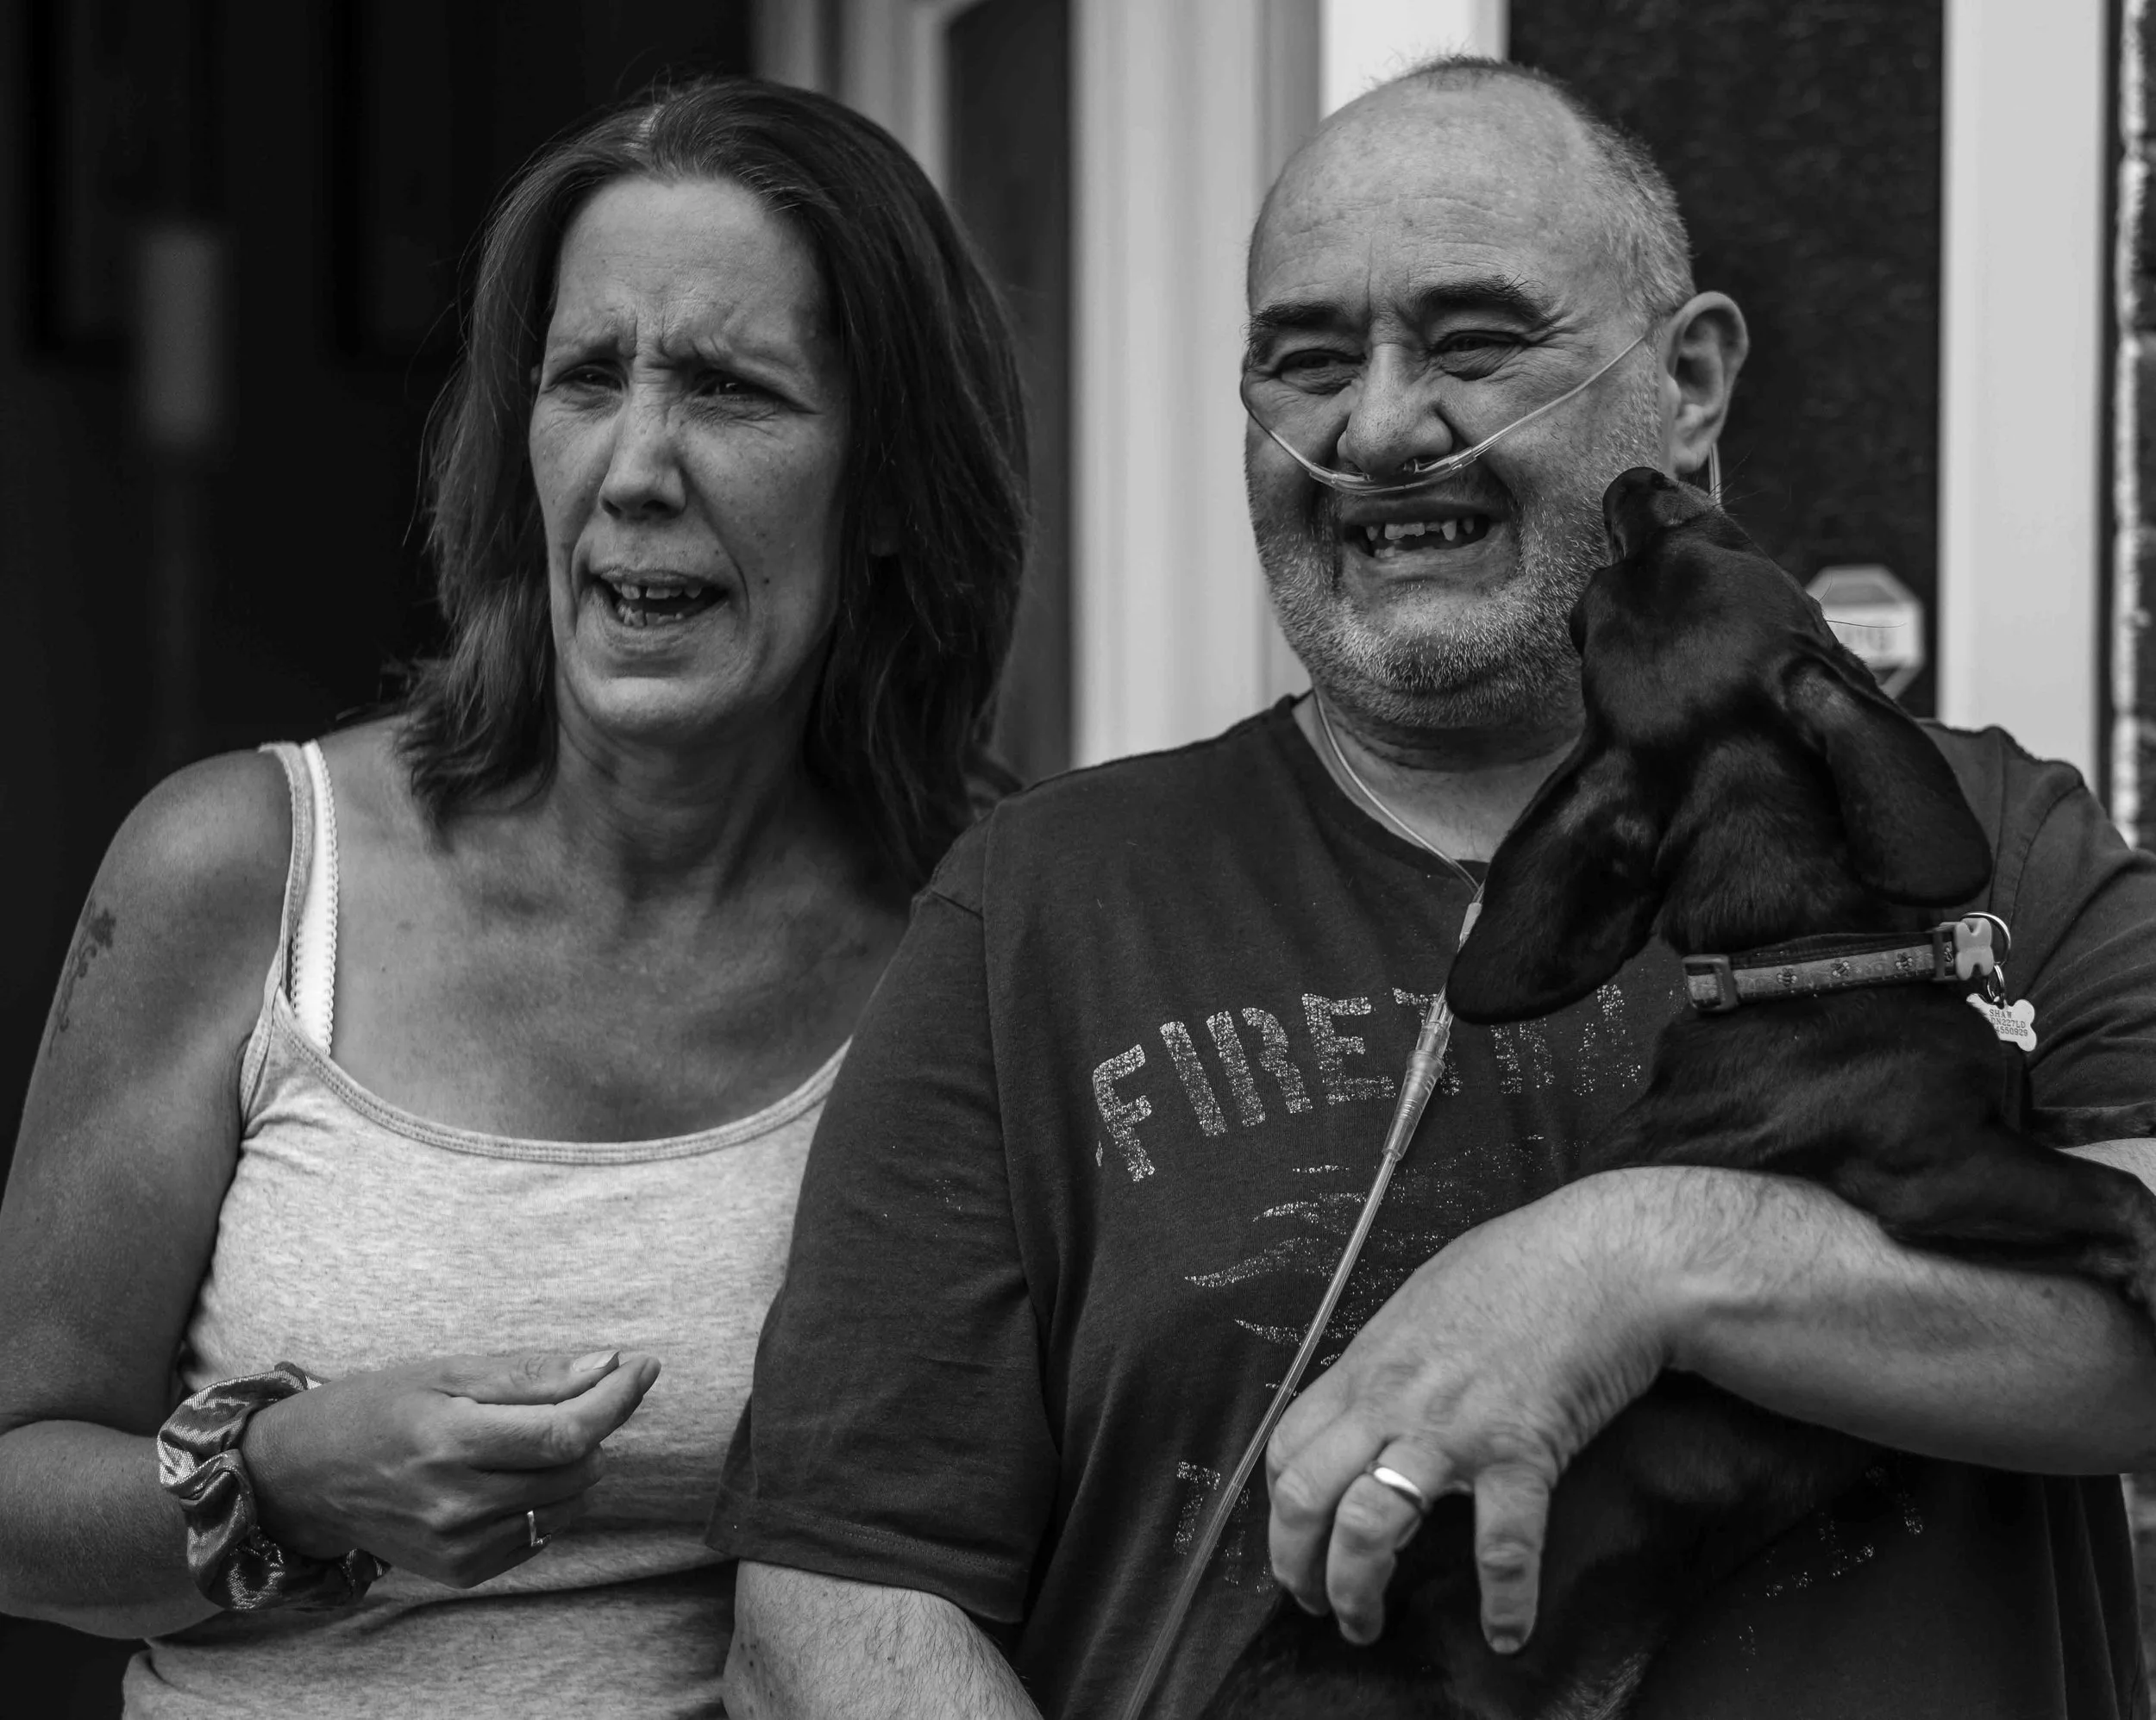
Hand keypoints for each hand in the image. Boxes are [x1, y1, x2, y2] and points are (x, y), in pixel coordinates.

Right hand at [242, 1349, 660, 1588]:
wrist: (305, 1478)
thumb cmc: (377, 1408)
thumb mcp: (447, 1371)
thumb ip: (532, 1375)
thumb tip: (610, 1363)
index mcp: (450, 1440)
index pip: (566, 1432)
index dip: (616, 1399)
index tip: (643, 1366)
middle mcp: (455, 1503)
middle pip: (577, 1468)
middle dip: (595, 1426)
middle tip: (574, 1397)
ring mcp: (459, 1546)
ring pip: (569, 1502)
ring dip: (575, 1464)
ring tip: (530, 1436)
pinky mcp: (463, 1571)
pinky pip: (542, 1532)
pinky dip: (547, 1498)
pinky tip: (511, 1475)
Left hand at [1266, 1173, 1675, 1652]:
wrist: (1604, 1258)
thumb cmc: (1522, 1266)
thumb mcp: (1425, 1298)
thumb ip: (1391, 1355)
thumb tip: (1375, 1393)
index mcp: (1369, 1364)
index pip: (1287, 1444)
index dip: (1277, 1504)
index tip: (1293, 1536)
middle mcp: (1394, 1400)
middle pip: (1306, 1494)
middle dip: (1296, 1562)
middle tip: (1312, 1600)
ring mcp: (1452, 1429)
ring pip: (1368, 1525)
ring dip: (1357, 1590)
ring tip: (1365, 1625)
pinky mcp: (1520, 1451)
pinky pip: (1499, 1545)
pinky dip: (1504, 1601)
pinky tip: (1507, 1632)